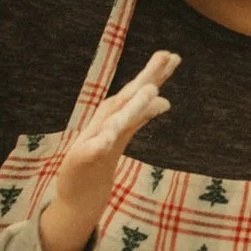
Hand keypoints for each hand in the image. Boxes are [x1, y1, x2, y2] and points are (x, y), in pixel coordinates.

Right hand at [36, 50, 177, 250]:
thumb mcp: (122, 135)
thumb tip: (165, 100)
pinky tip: (105, 141)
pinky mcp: (81, 161)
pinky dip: (97, 145)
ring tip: (150, 90)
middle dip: (146, 77)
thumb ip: (140, 116)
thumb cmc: (98, 161)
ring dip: (131, 107)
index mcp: (115, 118)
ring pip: (115, 122)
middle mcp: (105, 125)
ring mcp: (92, 142)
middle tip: (166, 55)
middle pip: (128, 98)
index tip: (173, 55)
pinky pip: (91, 152)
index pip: (137, 93)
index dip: (154, 74)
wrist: (78, 196)